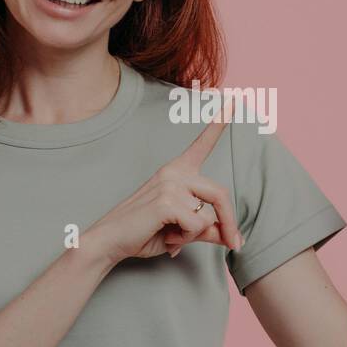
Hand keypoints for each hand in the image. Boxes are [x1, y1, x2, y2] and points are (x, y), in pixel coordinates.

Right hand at [87, 103, 243, 263]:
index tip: (231, 102)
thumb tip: (232, 238)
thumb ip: (206, 230)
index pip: (201, 146)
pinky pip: (196, 225)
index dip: (218, 125)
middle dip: (230, 223)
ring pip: (208, 214)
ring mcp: (170, 184)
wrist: (110, 242)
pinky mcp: (166, 201)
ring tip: (172, 235)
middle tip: (236, 245)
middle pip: (220, 194)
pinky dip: (187, 238)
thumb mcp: (181, 231)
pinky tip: (167, 237)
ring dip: (196, 234)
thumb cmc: (144, 233)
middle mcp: (175, 172)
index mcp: (177, 172)